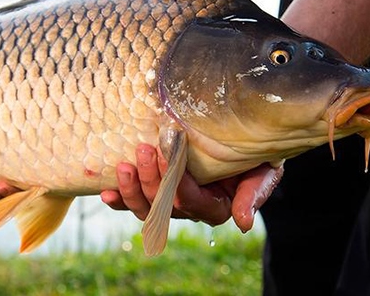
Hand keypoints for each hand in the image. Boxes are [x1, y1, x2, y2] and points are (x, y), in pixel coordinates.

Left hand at [101, 144, 282, 231]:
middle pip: (163, 205)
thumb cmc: (254, 157)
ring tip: (123, 167)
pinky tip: (106, 194)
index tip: (167, 149)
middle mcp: (190, 209)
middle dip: (151, 179)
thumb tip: (243, 223)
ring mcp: (170, 203)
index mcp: (215, 206)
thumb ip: (254, 194)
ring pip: (146, 209)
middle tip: (143, 149)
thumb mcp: (263, 171)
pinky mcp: (156, 193)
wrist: (242, 146)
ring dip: (132, 190)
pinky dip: (120, 199)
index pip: (190, 200)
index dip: (176, 179)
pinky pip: (135, 203)